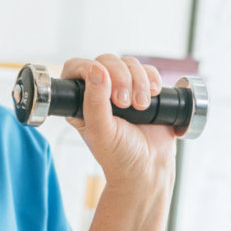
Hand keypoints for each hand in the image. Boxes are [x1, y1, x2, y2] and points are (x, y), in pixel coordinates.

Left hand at [59, 54, 176, 189]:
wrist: (149, 170)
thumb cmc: (119, 157)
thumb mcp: (101, 131)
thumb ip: (94, 102)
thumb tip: (96, 70)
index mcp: (81, 101)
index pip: (77, 68)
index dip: (88, 68)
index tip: (102, 77)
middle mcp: (101, 92)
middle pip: (106, 61)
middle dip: (120, 77)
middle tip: (125, 103)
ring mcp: (124, 89)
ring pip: (129, 64)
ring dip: (139, 81)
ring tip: (141, 107)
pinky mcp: (145, 90)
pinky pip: (148, 71)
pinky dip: (152, 80)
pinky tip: (154, 95)